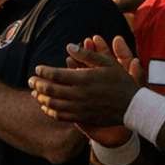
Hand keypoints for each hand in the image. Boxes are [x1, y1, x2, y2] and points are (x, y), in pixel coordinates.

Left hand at [28, 35, 143, 136]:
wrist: (133, 107)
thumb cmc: (121, 82)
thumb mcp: (108, 63)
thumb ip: (87, 55)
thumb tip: (69, 46)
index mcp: (83, 79)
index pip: (55, 74)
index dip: (43, 71)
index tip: (38, 68)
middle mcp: (78, 94)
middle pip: (50, 89)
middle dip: (37, 84)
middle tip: (31, 80)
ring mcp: (79, 108)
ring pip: (52, 104)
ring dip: (40, 97)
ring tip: (34, 92)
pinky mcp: (81, 118)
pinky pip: (60, 116)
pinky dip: (49, 111)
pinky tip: (45, 106)